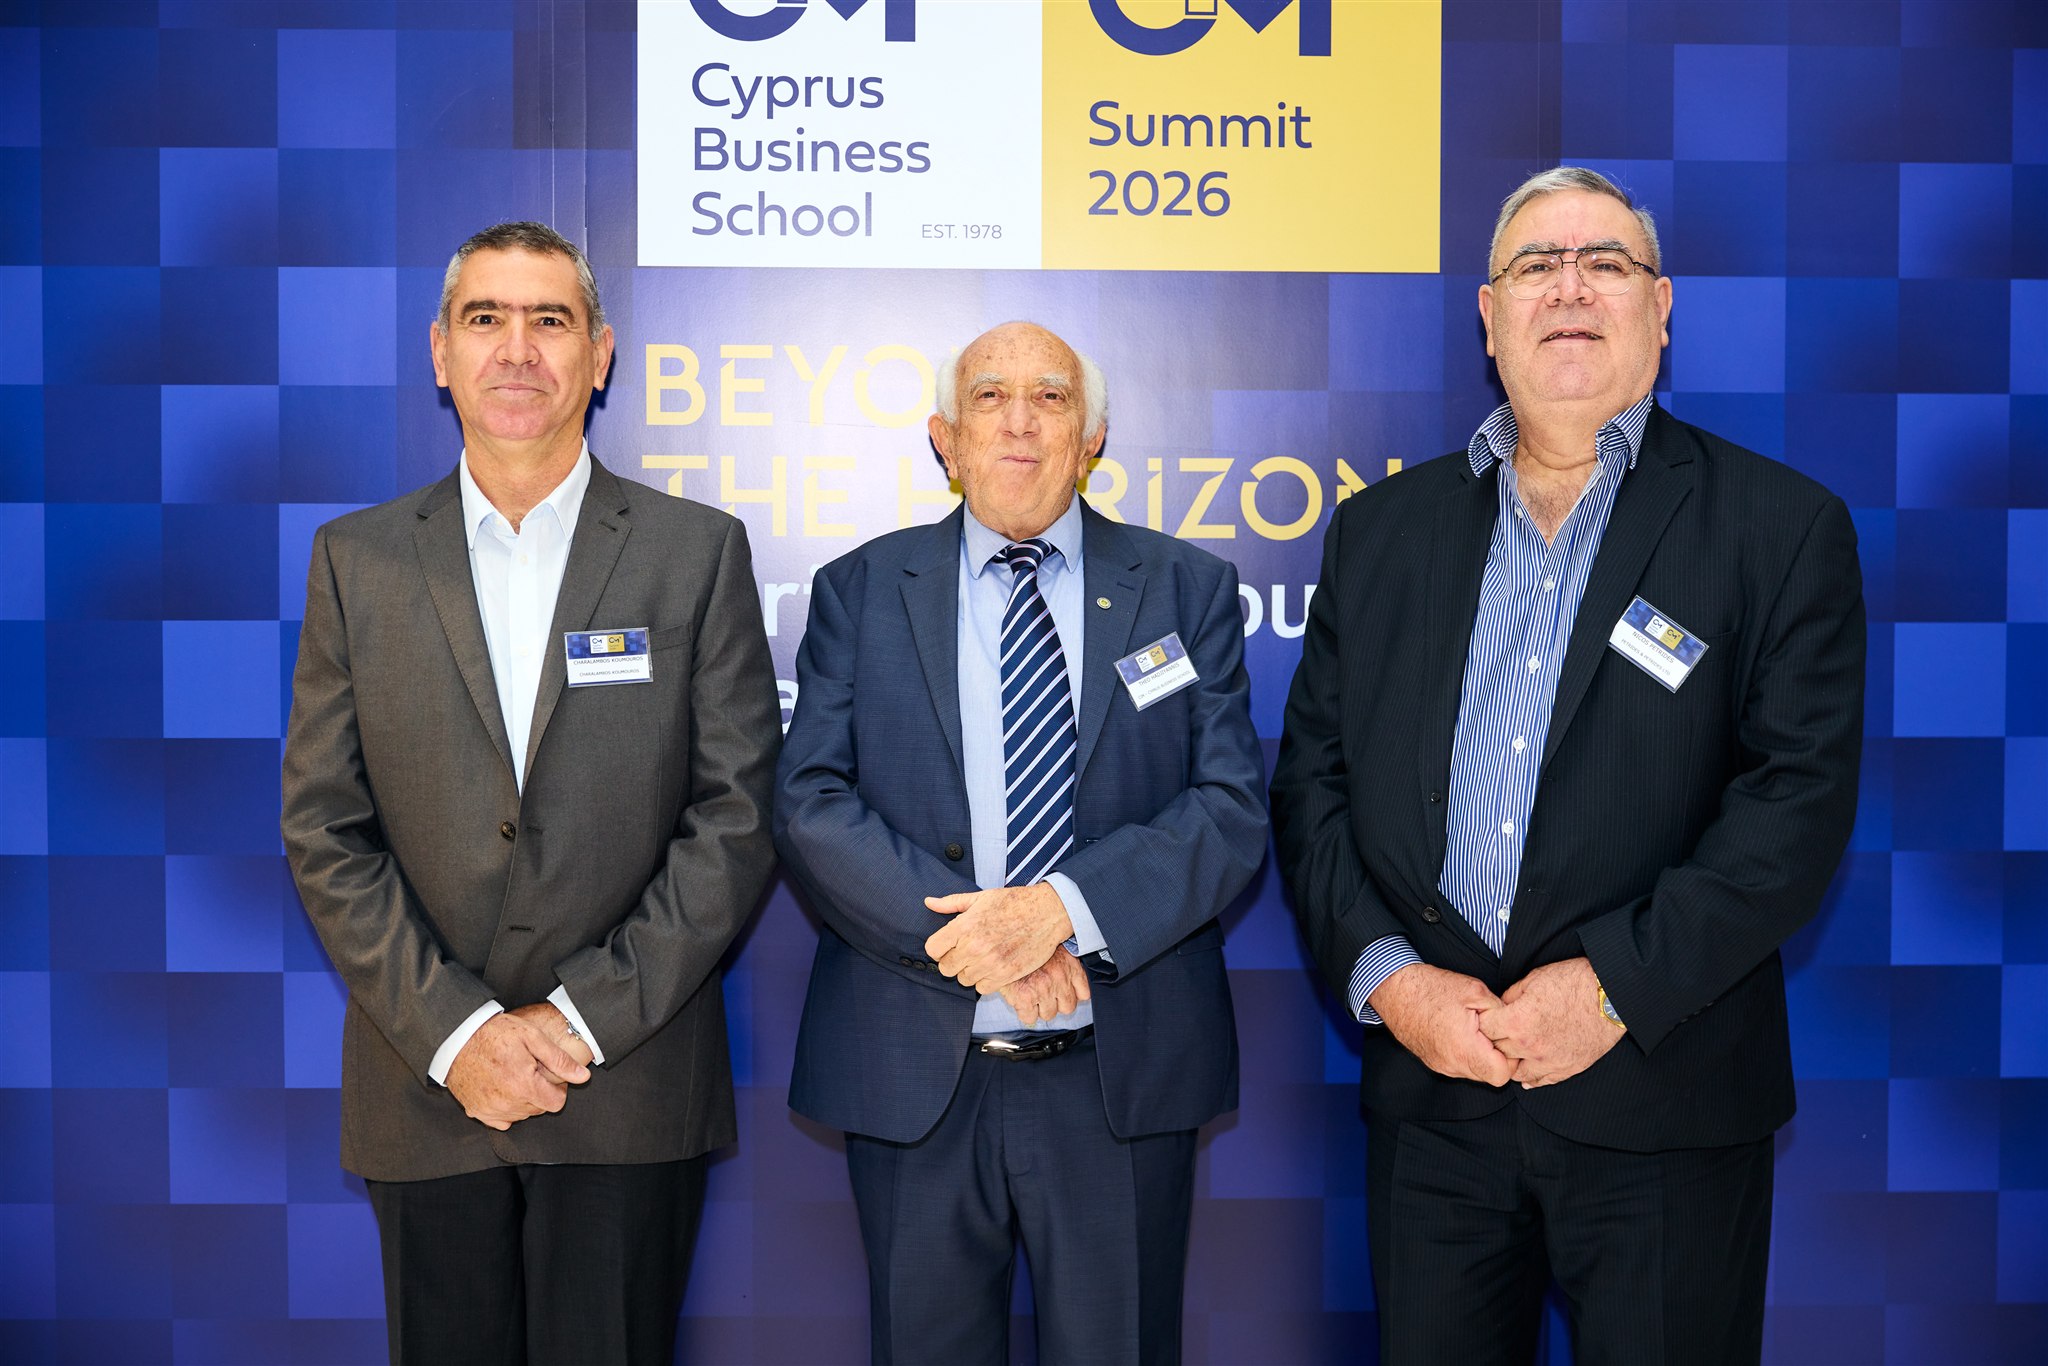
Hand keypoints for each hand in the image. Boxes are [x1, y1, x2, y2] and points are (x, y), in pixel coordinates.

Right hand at [444, 1011, 590, 1130]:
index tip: (548, 1074)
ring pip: (521, 1115)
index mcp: (524, 1086)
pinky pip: (501, 1120)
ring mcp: (490, 1111)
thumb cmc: (495, 1033)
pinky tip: (501, 1088)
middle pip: (539, 1109)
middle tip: (528, 1069)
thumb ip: (559, 1060)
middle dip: (539, 1091)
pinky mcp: (477, 1112)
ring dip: (523, 1100)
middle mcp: (508, 1104)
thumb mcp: (532, 1038)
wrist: (458, 1037)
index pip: (556, 1103)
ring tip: (513, 1075)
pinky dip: (505, 1108)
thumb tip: (583, 1077)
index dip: (557, 1088)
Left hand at [923, 883, 1074, 993]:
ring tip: (982, 958)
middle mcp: (974, 946)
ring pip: (963, 980)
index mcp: (965, 926)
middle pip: (945, 968)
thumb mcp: (980, 897)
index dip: (938, 948)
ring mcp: (990, 963)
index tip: (948, 945)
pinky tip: (992, 967)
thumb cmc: (1014, 903)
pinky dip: (985, 980)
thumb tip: (929, 902)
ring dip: (969, 971)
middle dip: (953, 961)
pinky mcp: (1006, 975)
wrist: (1047, 912)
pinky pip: (982, 988)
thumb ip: (951, 903)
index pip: (933, 949)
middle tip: (966, 952)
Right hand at [998, 947, 1091, 1025]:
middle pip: (1068, 1007)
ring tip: (1030, 992)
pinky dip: (1024, 1012)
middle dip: (1056, 1003)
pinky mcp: (1026, 998)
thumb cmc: (1025, 943)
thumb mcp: (1052, 946)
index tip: (1064, 993)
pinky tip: (1020, 998)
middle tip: (1044, 992)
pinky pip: (1029, 1018)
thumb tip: (1071, 980)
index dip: (1072, 995)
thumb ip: (1062, 962)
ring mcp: (1044, 989)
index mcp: (1069, 965)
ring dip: (1039, 1007)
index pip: (1084, 994)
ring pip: (1049, 1014)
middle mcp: (1060, 978)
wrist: (1002, 939)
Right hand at [1367, 963, 1514, 1086]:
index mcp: (1464, 1049)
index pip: (1502, 1075)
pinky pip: (1460, 1066)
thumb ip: (1500, 1011)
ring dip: (1481, 1055)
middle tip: (1492, 1030)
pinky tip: (1461, 1031)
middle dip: (1497, 1056)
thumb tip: (1513, 1024)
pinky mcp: (1434, 1062)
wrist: (1395, 990)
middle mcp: (1452, 1064)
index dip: (1511, 1058)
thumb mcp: (1475, 990)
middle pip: (1489, 1076)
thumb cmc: (1431, 988)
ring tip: (1475, 1029)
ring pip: (1475, 1072)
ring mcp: (1441, 1066)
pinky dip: (1467, 1053)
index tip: (1505, 1039)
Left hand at [1477, 957, 1624, 1088]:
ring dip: (1511, 1061)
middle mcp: (1530, 1046)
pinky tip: (1527, 1069)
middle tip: (1497, 1033)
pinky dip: (1532, 1076)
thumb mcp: (1533, 980)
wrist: (1611, 995)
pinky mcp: (1568, 1068)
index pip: (1484, 1030)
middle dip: (1494, 1041)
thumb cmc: (1573, 982)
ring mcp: (1549, 1061)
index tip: (1486, 1018)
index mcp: (1517, 1022)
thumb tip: (1499, 1008)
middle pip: (1497, 1052)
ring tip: (1512, 1050)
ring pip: (1516, 1072)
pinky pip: (1542, 1081)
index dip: (1483, 1021)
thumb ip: (1510, 997)